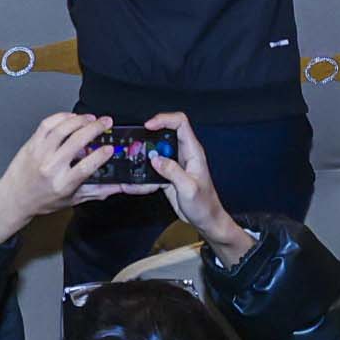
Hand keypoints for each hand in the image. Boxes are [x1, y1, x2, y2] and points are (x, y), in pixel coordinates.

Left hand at [0, 114, 109, 239]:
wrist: (14, 198)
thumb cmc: (43, 200)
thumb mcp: (73, 200)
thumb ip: (97, 191)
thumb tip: (118, 186)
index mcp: (63, 185)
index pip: (85, 167)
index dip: (100, 156)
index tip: (110, 148)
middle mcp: (51, 168)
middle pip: (75, 142)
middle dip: (94, 128)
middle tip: (106, 122)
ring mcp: (40, 154)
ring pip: (62, 130)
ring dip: (80, 120)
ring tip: (92, 118)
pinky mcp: (32, 144)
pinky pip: (47, 125)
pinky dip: (61, 117)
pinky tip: (72, 117)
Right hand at [146, 115, 249, 259]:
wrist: (206, 220)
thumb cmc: (205, 205)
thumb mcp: (189, 188)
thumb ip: (173, 172)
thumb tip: (156, 159)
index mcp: (193, 152)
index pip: (180, 123)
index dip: (164, 119)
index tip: (148, 125)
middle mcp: (184, 154)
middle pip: (164, 134)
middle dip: (149, 137)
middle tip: (136, 145)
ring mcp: (175, 164)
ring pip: (156, 151)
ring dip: (144, 157)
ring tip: (133, 165)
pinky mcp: (169, 175)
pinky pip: (153, 169)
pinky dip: (143, 174)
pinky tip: (135, 184)